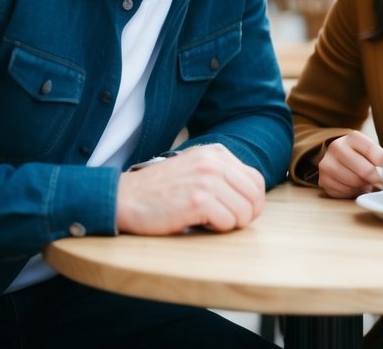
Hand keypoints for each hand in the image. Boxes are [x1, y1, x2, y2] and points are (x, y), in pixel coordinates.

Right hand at [116, 144, 265, 234]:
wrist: (126, 197)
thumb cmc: (161, 190)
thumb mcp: (195, 168)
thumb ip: (222, 174)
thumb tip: (254, 197)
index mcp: (216, 153)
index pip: (256, 179)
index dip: (254, 201)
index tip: (242, 213)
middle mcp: (214, 162)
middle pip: (254, 197)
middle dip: (246, 215)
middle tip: (227, 223)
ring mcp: (207, 180)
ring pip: (243, 212)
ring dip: (230, 224)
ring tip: (209, 221)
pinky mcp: (198, 200)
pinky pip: (227, 222)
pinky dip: (217, 229)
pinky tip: (199, 223)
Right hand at [317, 131, 382, 198]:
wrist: (336, 156)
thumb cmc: (359, 154)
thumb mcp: (369, 149)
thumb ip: (380, 157)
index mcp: (352, 137)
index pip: (374, 152)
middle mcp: (336, 147)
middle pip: (365, 171)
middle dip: (376, 179)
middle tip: (381, 182)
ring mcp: (327, 164)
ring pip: (355, 183)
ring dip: (364, 186)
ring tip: (366, 182)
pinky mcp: (323, 180)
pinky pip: (344, 193)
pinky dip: (353, 192)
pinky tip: (354, 186)